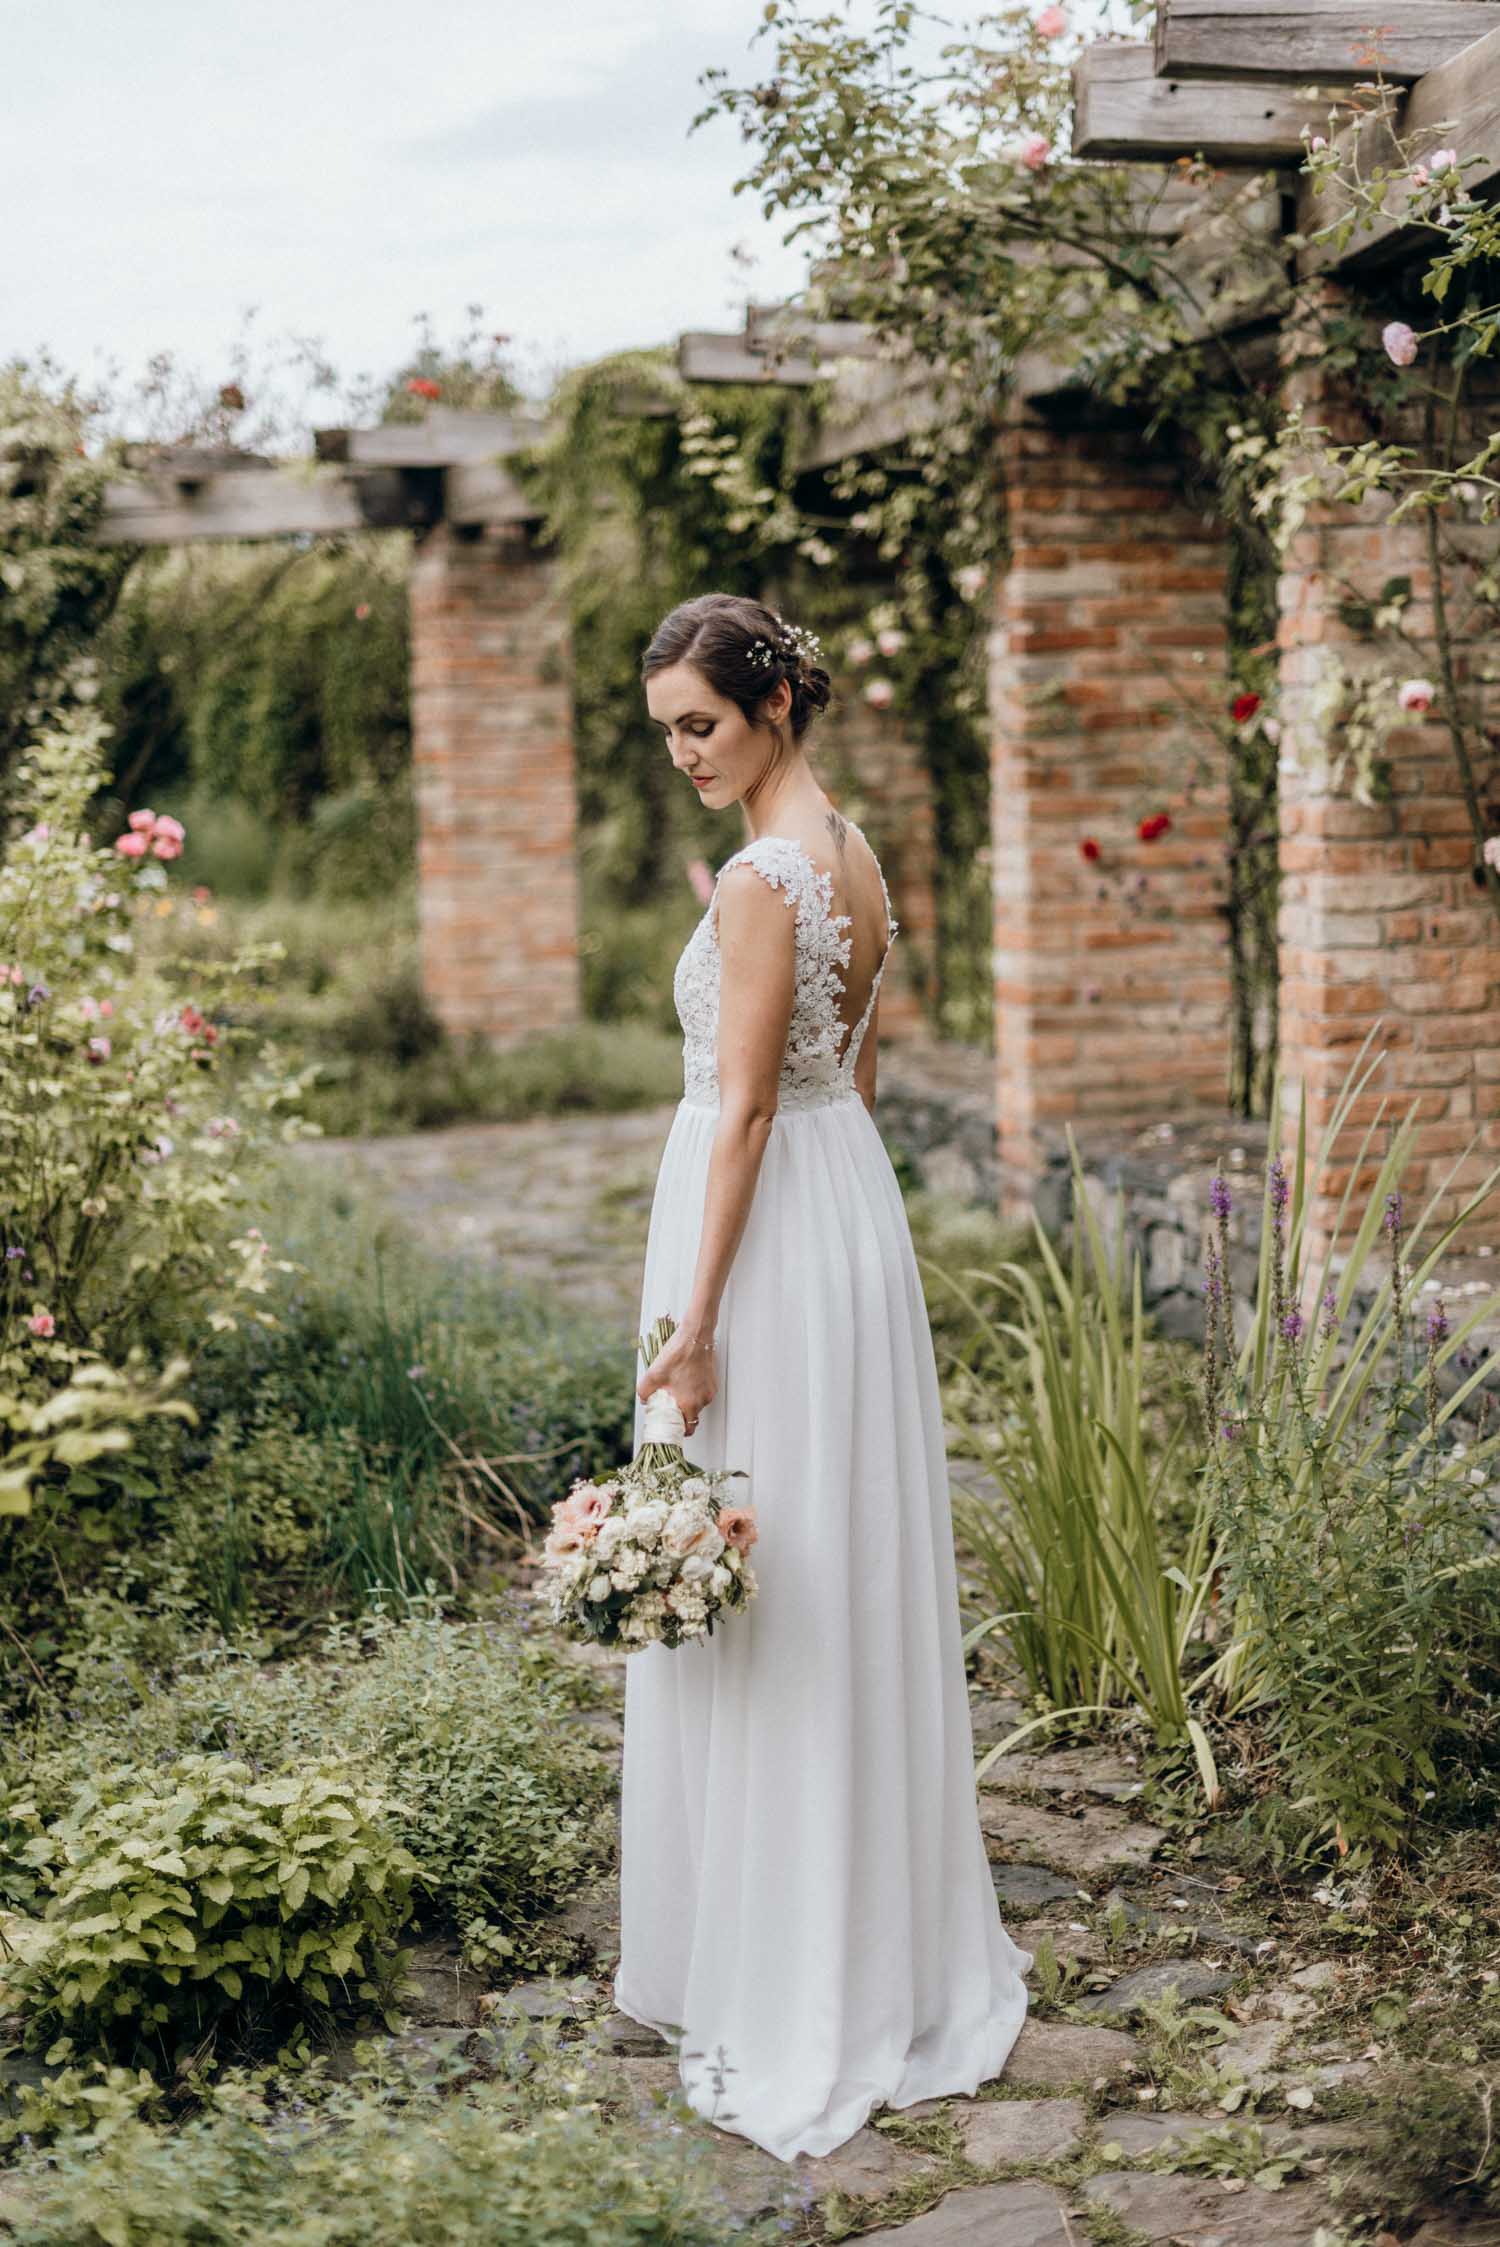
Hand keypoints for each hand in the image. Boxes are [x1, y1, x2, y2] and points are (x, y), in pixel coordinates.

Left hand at [637, 1322, 718, 1438]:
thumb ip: (644, 1392)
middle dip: (681, 1415)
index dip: (678, 1430)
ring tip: (675, 1390)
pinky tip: (684, 1380)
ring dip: (687, 1402)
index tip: (671, 1427)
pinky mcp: (712, 1382)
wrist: (695, 1336)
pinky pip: (702, 1393)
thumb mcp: (653, 1374)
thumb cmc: (677, 1355)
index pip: (688, 1429)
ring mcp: (709, 1391)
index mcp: (689, 1403)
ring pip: (697, 1404)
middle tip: (669, 1407)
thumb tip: (644, 1400)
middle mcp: (702, 1400)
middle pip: (692, 1417)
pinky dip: (693, 1391)